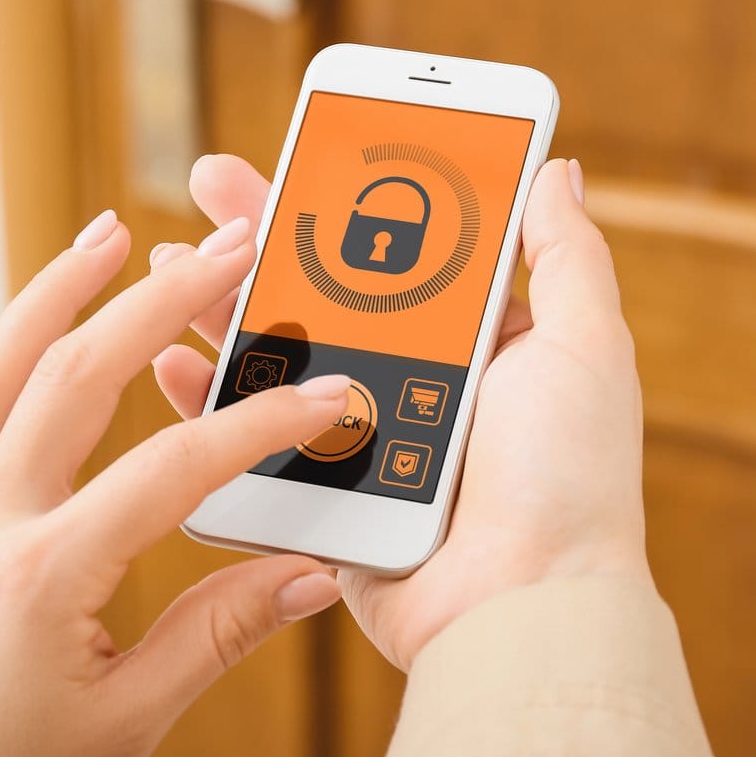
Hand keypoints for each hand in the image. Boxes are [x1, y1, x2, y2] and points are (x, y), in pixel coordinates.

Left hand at [0, 211, 348, 756]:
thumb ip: (220, 636)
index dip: (259, 428)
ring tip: (105, 235)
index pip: (172, 473)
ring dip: (50, 296)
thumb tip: (306, 579)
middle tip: (220, 250)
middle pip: (72, 380)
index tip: (323, 396)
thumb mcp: (132, 719)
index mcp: (47, 575)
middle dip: (157, 304)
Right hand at [153, 155, 650, 670]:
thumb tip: (554, 168)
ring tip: (172, 256)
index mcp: (470, 342)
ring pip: (277, 356)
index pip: (396, 251)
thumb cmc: (567, 476)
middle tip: (211, 180)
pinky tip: (174, 361)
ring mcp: (360, 436)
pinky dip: (211, 401)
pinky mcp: (322, 492)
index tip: (305, 152)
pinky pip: (254, 437)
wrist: (523, 604)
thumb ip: (563, 255)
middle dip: (265, 234)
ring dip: (221, 304)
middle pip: (322, 293)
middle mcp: (412, 382)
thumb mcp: (583, 346)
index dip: (347, 200)